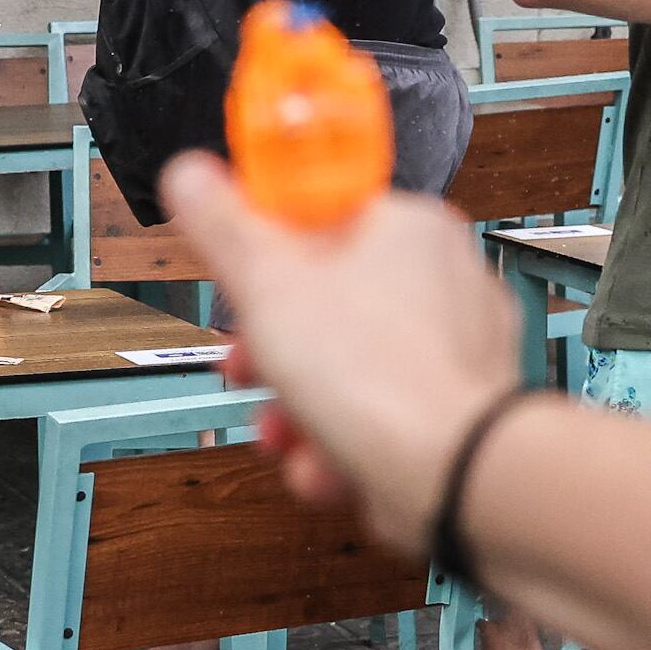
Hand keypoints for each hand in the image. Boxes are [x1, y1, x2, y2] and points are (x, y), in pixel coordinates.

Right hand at [159, 153, 525, 550]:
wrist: (456, 476)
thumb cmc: (377, 378)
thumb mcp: (266, 285)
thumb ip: (222, 225)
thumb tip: (190, 173)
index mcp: (408, 226)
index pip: (321, 215)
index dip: (263, 253)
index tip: (236, 282)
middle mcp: (446, 279)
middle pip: (329, 301)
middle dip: (273, 351)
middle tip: (247, 369)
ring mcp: (458, 348)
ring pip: (352, 368)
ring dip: (300, 408)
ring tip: (284, 434)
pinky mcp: (460, 409)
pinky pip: (384, 415)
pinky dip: (346, 444)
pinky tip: (327, 467)